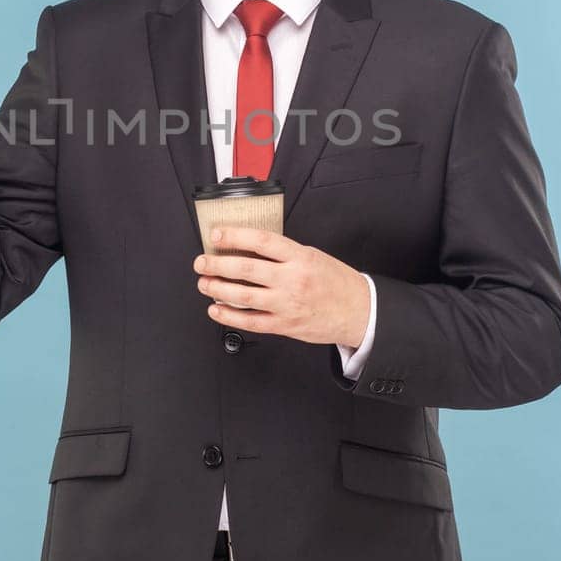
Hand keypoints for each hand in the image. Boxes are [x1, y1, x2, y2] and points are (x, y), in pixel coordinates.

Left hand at [192, 226, 370, 347]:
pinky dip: (229, 316)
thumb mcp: (312, 256)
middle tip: (202, 262)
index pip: (260, 242)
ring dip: (218, 289)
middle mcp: (291, 280)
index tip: (217, 235)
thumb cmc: (336, 282)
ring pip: (243, 296)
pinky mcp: (284, 325)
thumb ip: (283, 253)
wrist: (358, 311)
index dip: (234, 237)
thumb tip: (249, 247)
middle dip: (217, 265)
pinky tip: (216, 309)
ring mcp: (286, 304)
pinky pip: (250, 321)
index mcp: (299, 257)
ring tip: (205, 283)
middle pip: (245, 270)